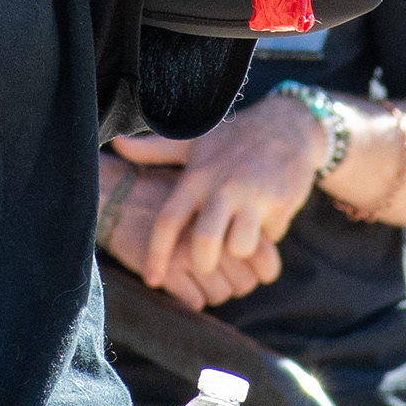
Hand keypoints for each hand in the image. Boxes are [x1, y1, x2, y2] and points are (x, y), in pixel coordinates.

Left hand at [107, 93, 324, 306]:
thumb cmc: (234, 138)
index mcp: (197, 177)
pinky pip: (272, 238)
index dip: (156, 254)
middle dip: (204, 262)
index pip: (169, 221)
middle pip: (205, 245)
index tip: (151, 280)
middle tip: (206, 262)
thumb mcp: (194, 142)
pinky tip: (268, 213)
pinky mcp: (281, 203)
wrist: (289, 125)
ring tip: (242, 233)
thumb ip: (154, 150)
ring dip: (242, 248)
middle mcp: (223, 187)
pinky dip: (269, 233)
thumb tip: (116, 144)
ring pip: (241, 248)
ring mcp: (253, 196)